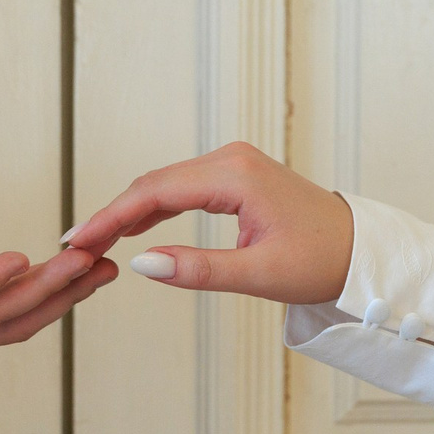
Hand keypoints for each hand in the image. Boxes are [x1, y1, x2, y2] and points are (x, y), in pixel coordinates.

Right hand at [62, 142, 352, 304]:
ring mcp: (233, 164)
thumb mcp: (259, 273)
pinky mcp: (236, 176)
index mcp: (235, 176)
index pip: (154, 192)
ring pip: (164, 184)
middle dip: (110, 214)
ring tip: (94, 240)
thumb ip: (198, 269)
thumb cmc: (321, 260)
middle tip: (74, 247)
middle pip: (152, 183)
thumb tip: (141, 264)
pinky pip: (182, 187)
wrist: (360, 249)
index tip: (77, 241)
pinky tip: (132, 228)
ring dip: (128, 211)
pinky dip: (153, 207)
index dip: (109, 217)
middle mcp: (230, 159)